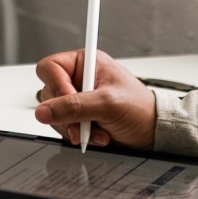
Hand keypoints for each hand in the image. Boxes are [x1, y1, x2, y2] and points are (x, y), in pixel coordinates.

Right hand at [34, 50, 155, 148]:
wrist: (153, 132)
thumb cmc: (141, 109)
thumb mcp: (107, 104)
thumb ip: (74, 106)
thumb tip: (44, 111)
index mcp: (87, 63)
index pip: (51, 67)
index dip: (56, 86)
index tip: (69, 101)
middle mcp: (80, 78)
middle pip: (49, 94)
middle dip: (67, 114)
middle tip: (83, 124)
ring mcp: (78, 99)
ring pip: (54, 114)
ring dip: (74, 128)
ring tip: (97, 131)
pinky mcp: (79, 117)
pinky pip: (64, 126)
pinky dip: (78, 135)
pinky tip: (97, 135)